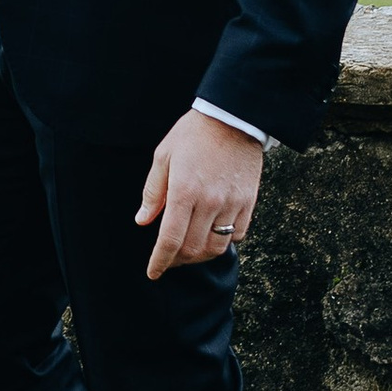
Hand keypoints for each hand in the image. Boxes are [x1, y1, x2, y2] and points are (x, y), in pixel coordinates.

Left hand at [137, 110, 262, 277]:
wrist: (232, 118)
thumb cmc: (193, 135)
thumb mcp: (163, 156)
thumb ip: (153, 192)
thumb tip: (143, 221)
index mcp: (184, 191)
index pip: (170, 240)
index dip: (160, 262)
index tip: (153, 272)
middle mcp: (209, 202)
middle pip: (192, 249)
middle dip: (176, 261)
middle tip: (168, 258)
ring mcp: (232, 204)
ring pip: (216, 248)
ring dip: (199, 255)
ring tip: (188, 249)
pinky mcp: (248, 202)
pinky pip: (237, 236)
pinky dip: (224, 242)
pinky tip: (212, 234)